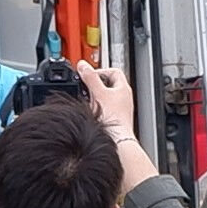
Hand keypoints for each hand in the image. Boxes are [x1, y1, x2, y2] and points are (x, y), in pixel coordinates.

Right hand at [83, 61, 158, 190]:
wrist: (117, 141)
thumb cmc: (113, 119)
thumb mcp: (98, 93)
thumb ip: (90, 78)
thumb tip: (82, 66)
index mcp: (123, 89)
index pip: (113, 71)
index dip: (100, 70)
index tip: (89, 75)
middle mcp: (124, 98)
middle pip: (108, 84)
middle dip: (95, 85)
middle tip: (86, 87)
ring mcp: (120, 110)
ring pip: (106, 97)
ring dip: (95, 97)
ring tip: (87, 100)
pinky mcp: (115, 120)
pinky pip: (104, 109)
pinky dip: (96, 108)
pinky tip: (90, 112)